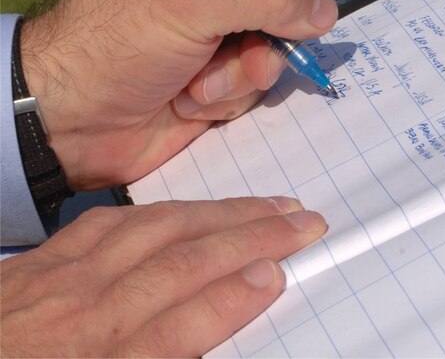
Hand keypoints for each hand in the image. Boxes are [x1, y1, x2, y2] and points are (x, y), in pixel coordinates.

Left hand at [1, 197, 326, 356]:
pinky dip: (159, 211)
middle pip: (176, 267)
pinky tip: (190, 209)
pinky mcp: (40, 261)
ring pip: (152, 231)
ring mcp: (56, 282)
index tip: (278, 273)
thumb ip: (157, 355)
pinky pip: (106, 223)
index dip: (230, 300)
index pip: (174, 331)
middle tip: (302, 221)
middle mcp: (77, 319)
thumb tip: (215, 322)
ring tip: (269, 204)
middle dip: (248, 238)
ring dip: (219, 213)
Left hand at [19, 0, 337, 189]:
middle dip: (250, 30)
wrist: (75, 124)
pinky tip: (191, 101)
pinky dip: (231, 95)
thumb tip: (326, 11)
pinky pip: (260, 76)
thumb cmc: (118, 41)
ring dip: (239, 71)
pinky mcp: (222, 68)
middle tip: (218, 49)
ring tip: (195, 85)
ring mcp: (215, 23)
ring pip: (274, 37)